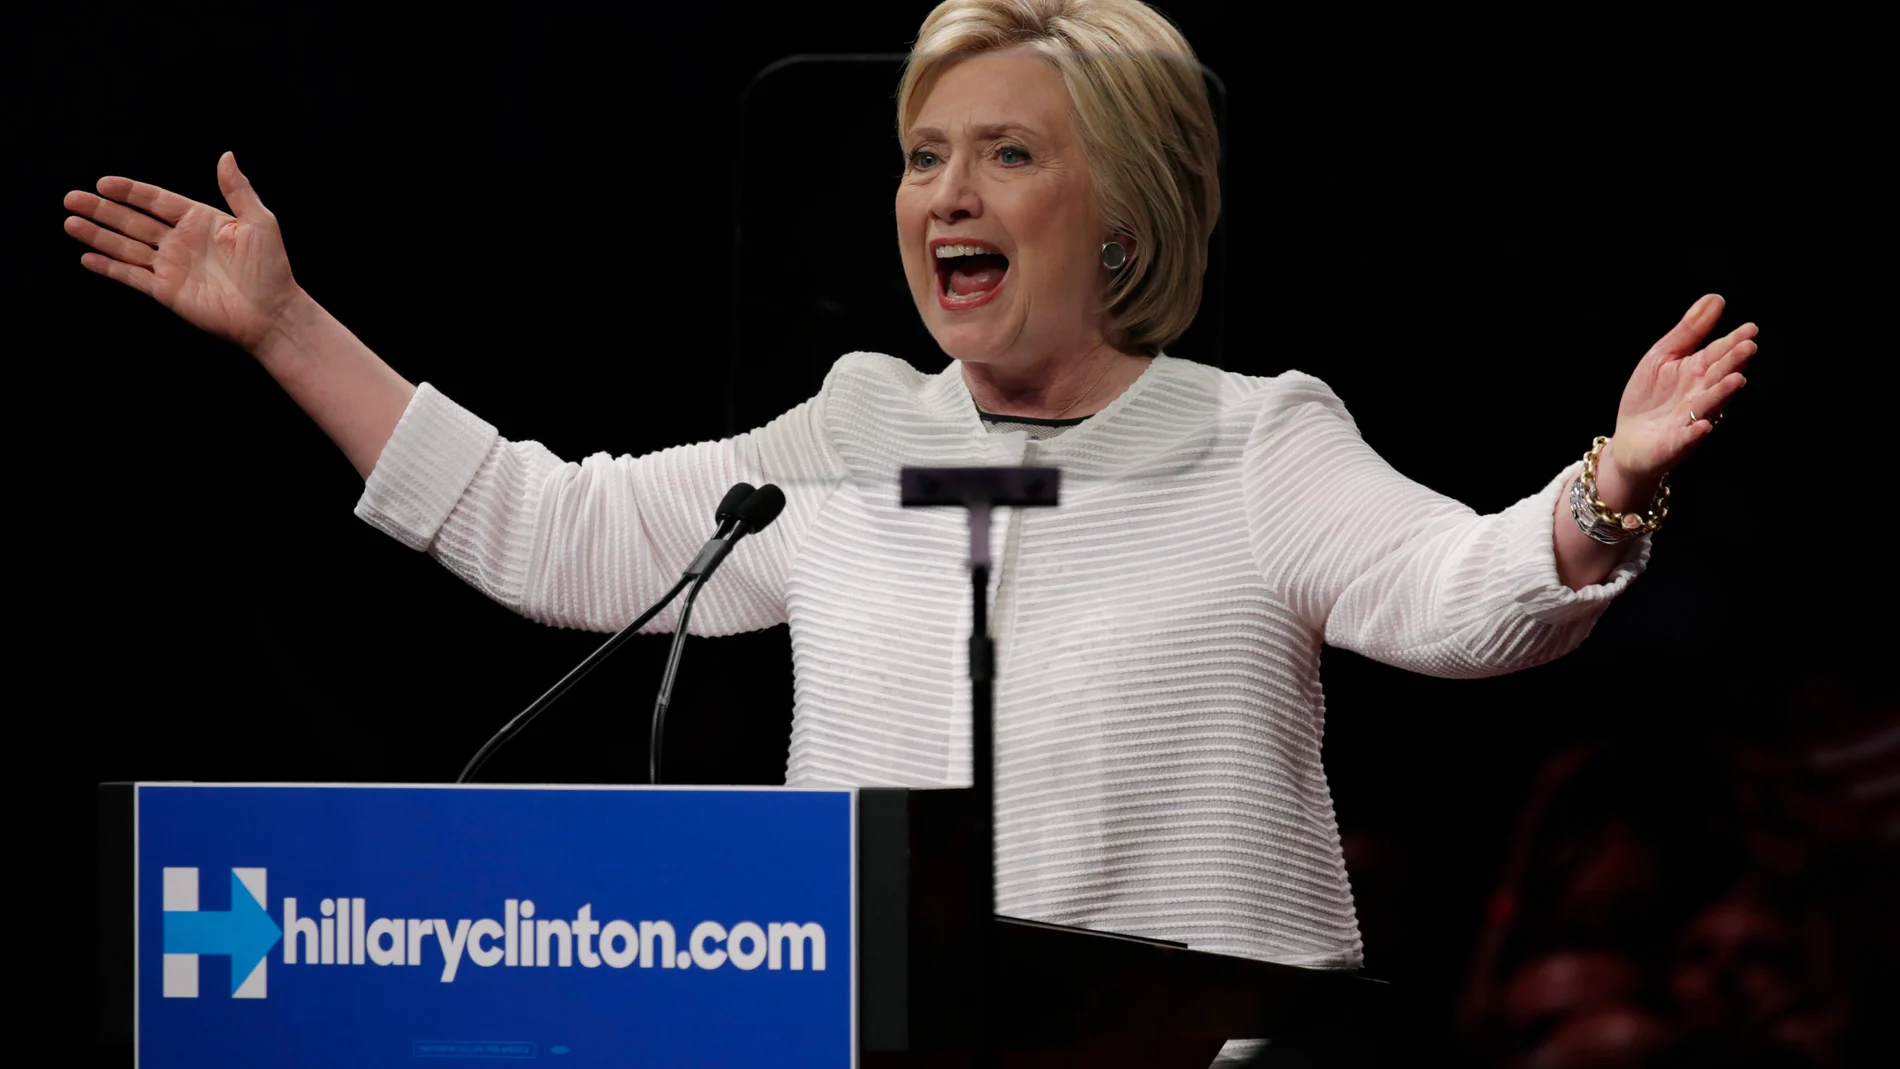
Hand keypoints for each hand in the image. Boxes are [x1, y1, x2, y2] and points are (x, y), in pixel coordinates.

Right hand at [64, 152, 300, 353]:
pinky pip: (131, 277)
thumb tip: (226, 155)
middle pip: (133, 221)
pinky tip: (87, 257)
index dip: (130, 191)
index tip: (103, 182)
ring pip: (126, 246)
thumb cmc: (271, 269)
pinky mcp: (166, 291)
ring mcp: (171, 267)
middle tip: (71, 198)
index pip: (157, 200)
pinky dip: (109, 267)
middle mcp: (181, 241)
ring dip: (98, 235)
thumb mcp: (259, 222)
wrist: (272, 314)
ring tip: (70, 222)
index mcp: (200, 221)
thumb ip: (238, 190)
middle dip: (102, 210)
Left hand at [1605, 293, 1756, 488]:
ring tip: (1735, 380)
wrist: (1631, 438)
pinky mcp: (1676, 444)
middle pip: (1719, 376)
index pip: (1719, 353)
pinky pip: (1687, 438)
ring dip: (1722, 393)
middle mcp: (1700, 394)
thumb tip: (1716, 298)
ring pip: (1709, 405)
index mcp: (1698, 371)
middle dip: (1733, 363)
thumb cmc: (1650, 394)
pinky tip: (1702, 425)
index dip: (1734, 342)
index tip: (1750, 329)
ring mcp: (1690, 419)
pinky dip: (1695, 433)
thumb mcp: (1663, 356)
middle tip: (1748, 347)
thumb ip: (1689, 331)